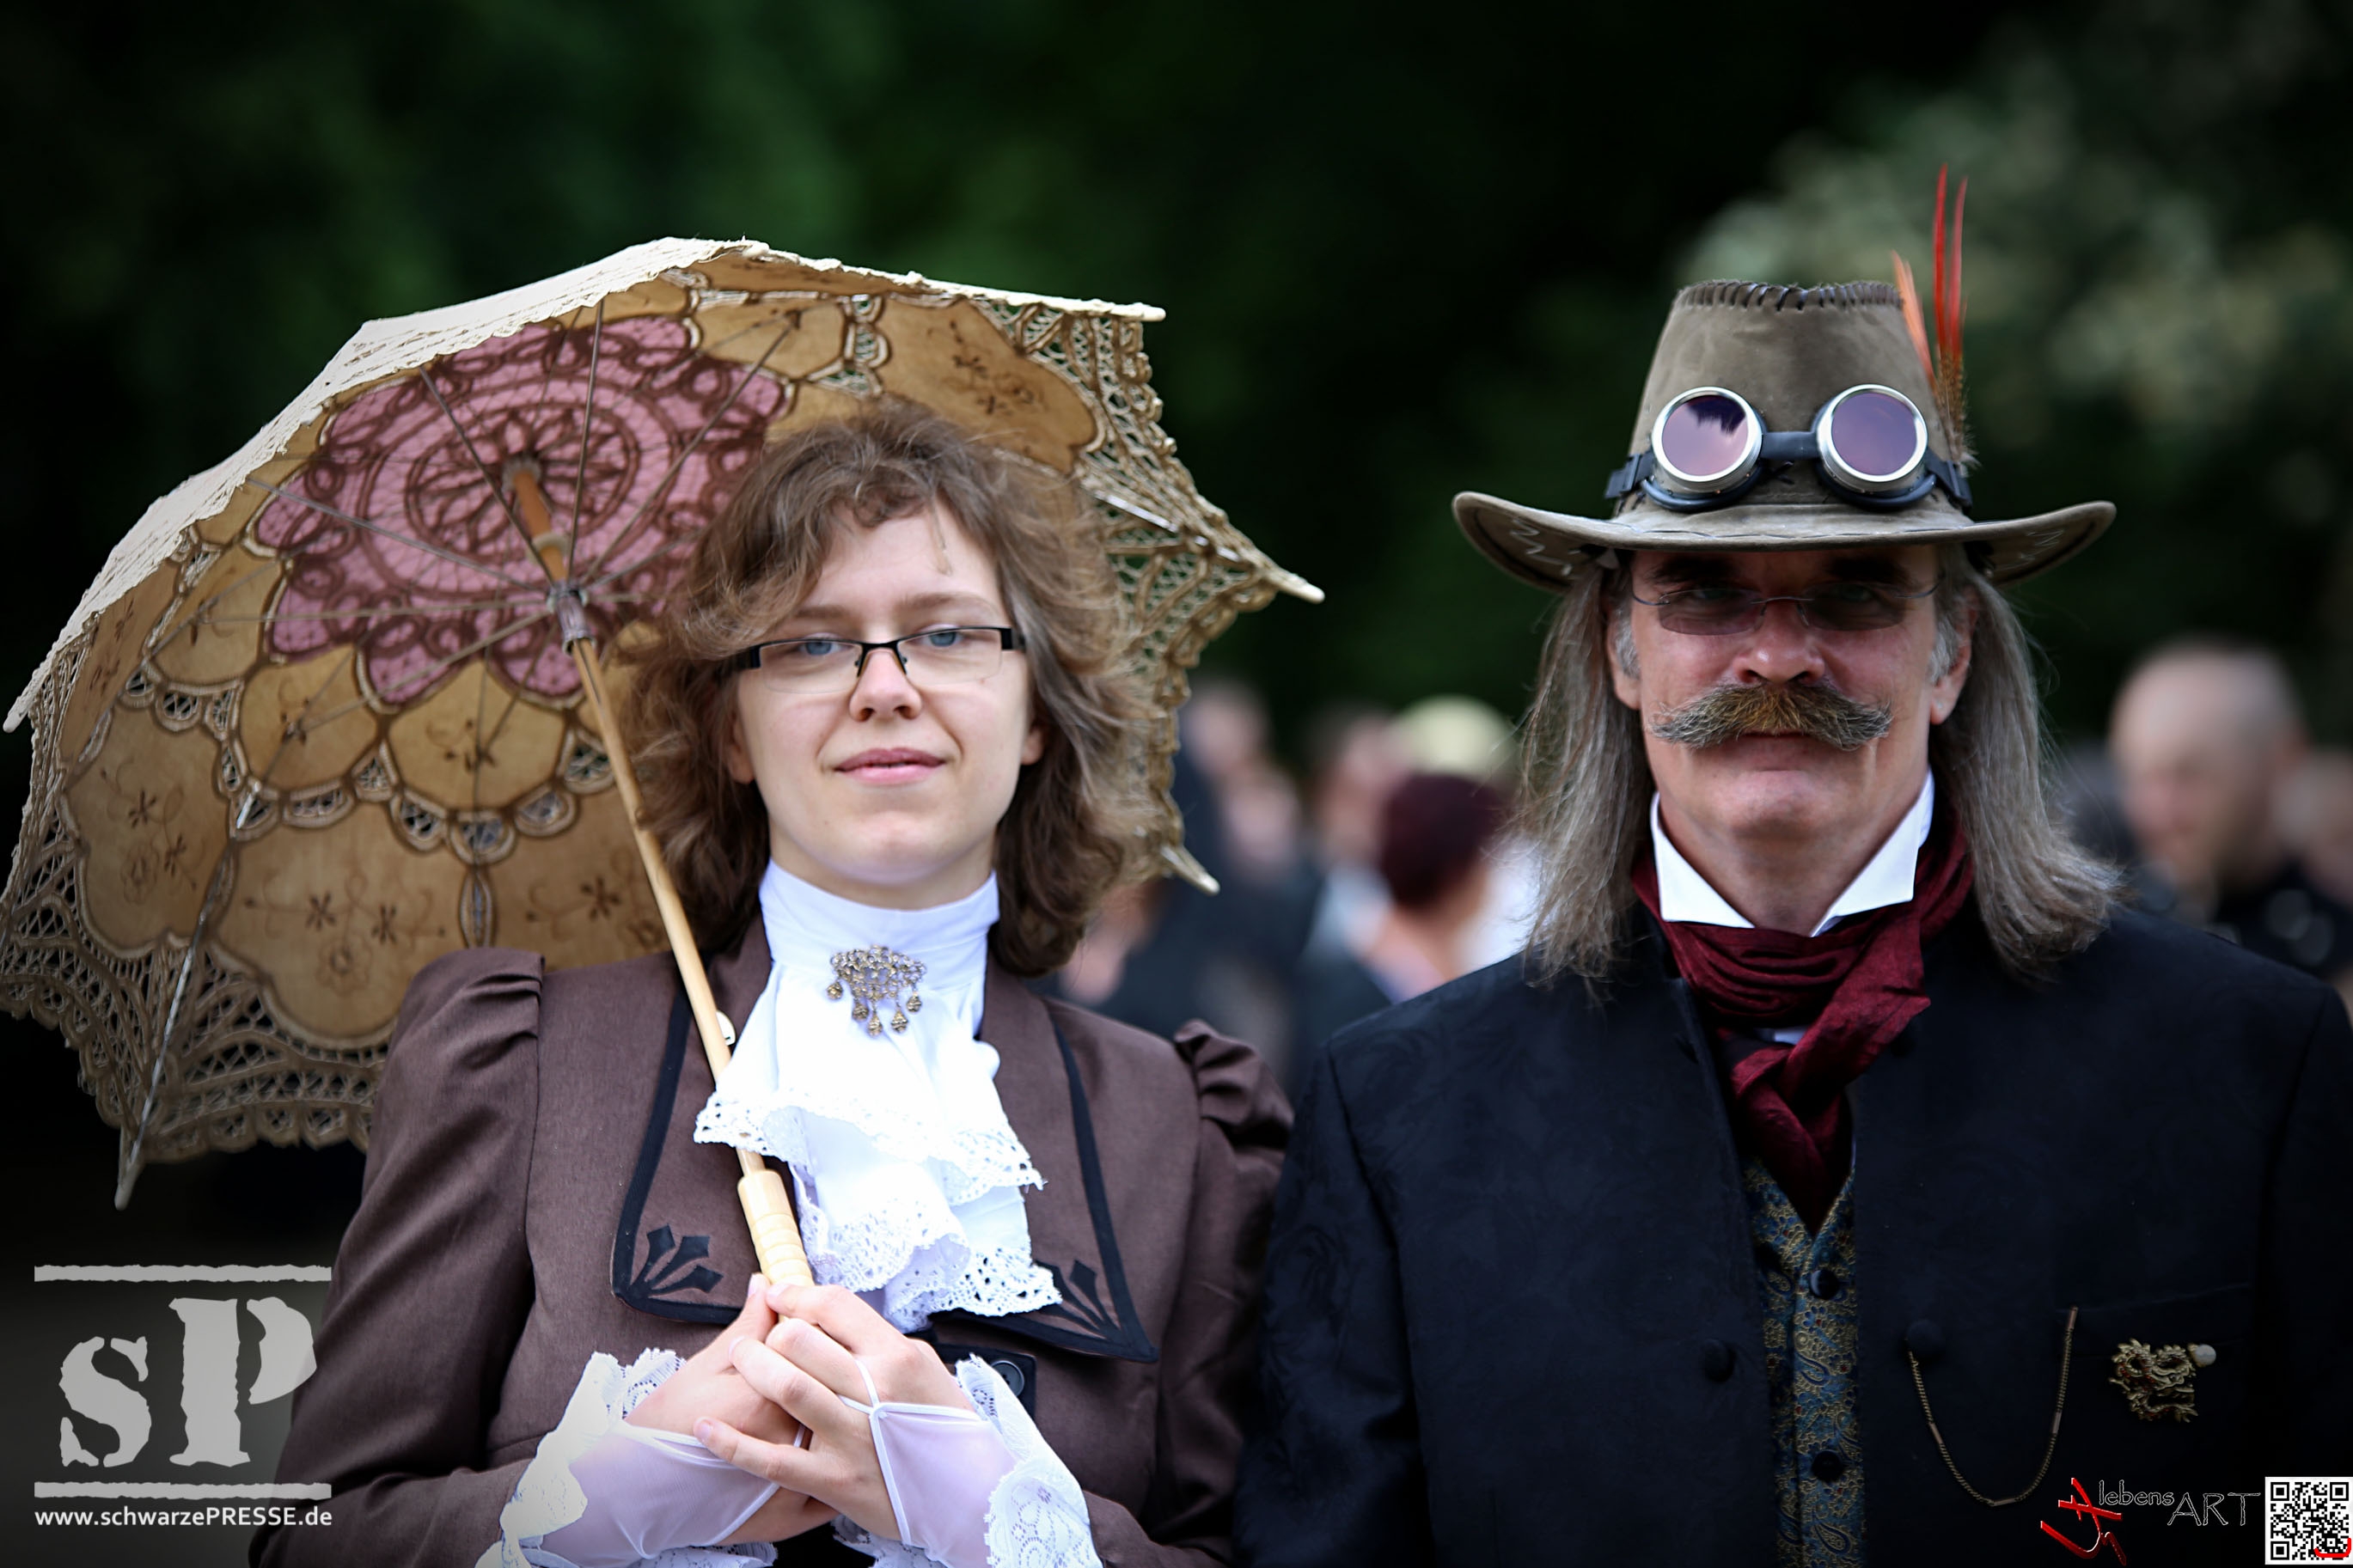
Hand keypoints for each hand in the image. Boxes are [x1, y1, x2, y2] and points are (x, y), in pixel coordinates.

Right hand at [625, 1274, 834, 1544]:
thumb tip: (768, 1283)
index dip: (811, 1336)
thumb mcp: (703, 1367)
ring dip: (841, 1414)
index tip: (799, 1333)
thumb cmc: (663, 1426)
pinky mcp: (798, 1513)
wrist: (636, 1493)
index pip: (816, 1350)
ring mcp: (795, 1481)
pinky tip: (824, 1445)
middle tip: (810, 1369)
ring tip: (820, 1404)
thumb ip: (748, 1326)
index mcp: (767, 1396)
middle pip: (836, 1391)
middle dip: (830, 1373)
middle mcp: (788, 1439)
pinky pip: (837, 1481)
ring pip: (841, 1435)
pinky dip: (837, 1461)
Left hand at [692, 1282, 968, 1539]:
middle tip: (757, 1332)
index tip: (779, 1294)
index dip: (797, 1294)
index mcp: (895, 1357)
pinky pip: (773, 1459)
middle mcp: (873, 1391)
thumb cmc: (946, 1430)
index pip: (834, 1306)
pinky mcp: (833, 1480)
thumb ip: (881, 1341)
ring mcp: (851, 1436)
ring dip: (752, 1365)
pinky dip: (733, 1443)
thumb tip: (836, 1316)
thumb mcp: (925, 1368)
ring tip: (738, 1357)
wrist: (970, 1494)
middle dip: (770, 1329)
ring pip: (786, 1386)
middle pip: (802, 1340)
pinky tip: (707, 1428)